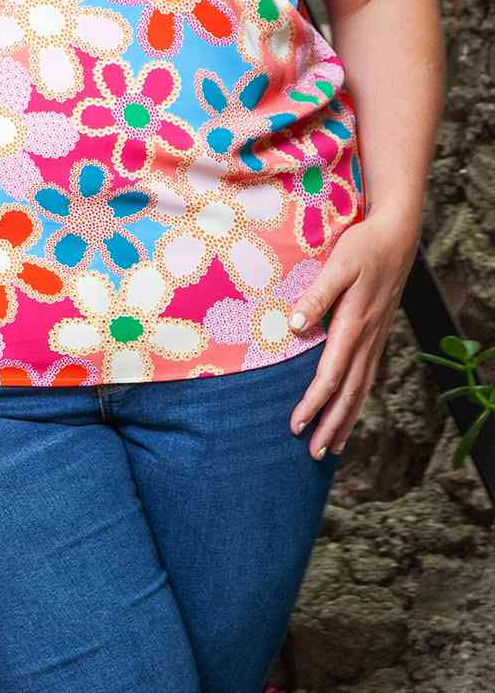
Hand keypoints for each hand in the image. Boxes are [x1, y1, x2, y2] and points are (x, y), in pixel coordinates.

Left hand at [286, 211, 419, 458]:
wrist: (396, 237)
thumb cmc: (362, 246)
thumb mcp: (338, 264)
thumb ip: (317, 294)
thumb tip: (297, 325)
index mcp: (354, 324)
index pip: (331, 375)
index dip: (314, 403)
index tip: (296, 425)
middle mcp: (368, 339)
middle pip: (349, 393)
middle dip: (331, 425)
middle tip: (314, 455)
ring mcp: (376, 339)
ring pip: (362, 389)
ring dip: (346, 419)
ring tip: (332, 447)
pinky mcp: (378, 335)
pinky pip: (368, 377)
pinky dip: (358, 401)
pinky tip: (350, 411)